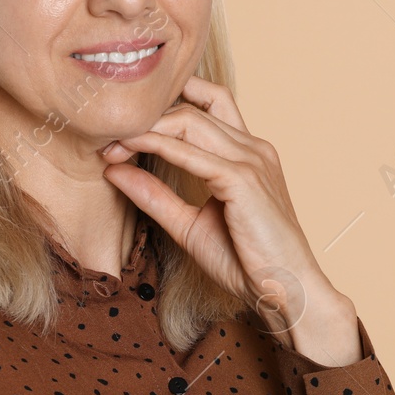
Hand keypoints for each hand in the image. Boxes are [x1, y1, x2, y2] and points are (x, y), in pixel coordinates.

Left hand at [100, 75, 359, 364]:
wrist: (287, 291)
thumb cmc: (248, 263)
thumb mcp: (190, 225)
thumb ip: (156, 196)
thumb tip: (115, 170)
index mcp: (249, 154)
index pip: (209, 102)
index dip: (168, 103)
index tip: (125, 127)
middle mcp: (254, 148)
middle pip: (194, 106)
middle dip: (148, 115)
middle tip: (107, 136)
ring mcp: (252, 160)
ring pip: (190, 121)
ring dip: (146, 128)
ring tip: (111, 143)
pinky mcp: (244, 180)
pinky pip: (191, 154)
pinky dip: (156, 148)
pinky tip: (128, 152)